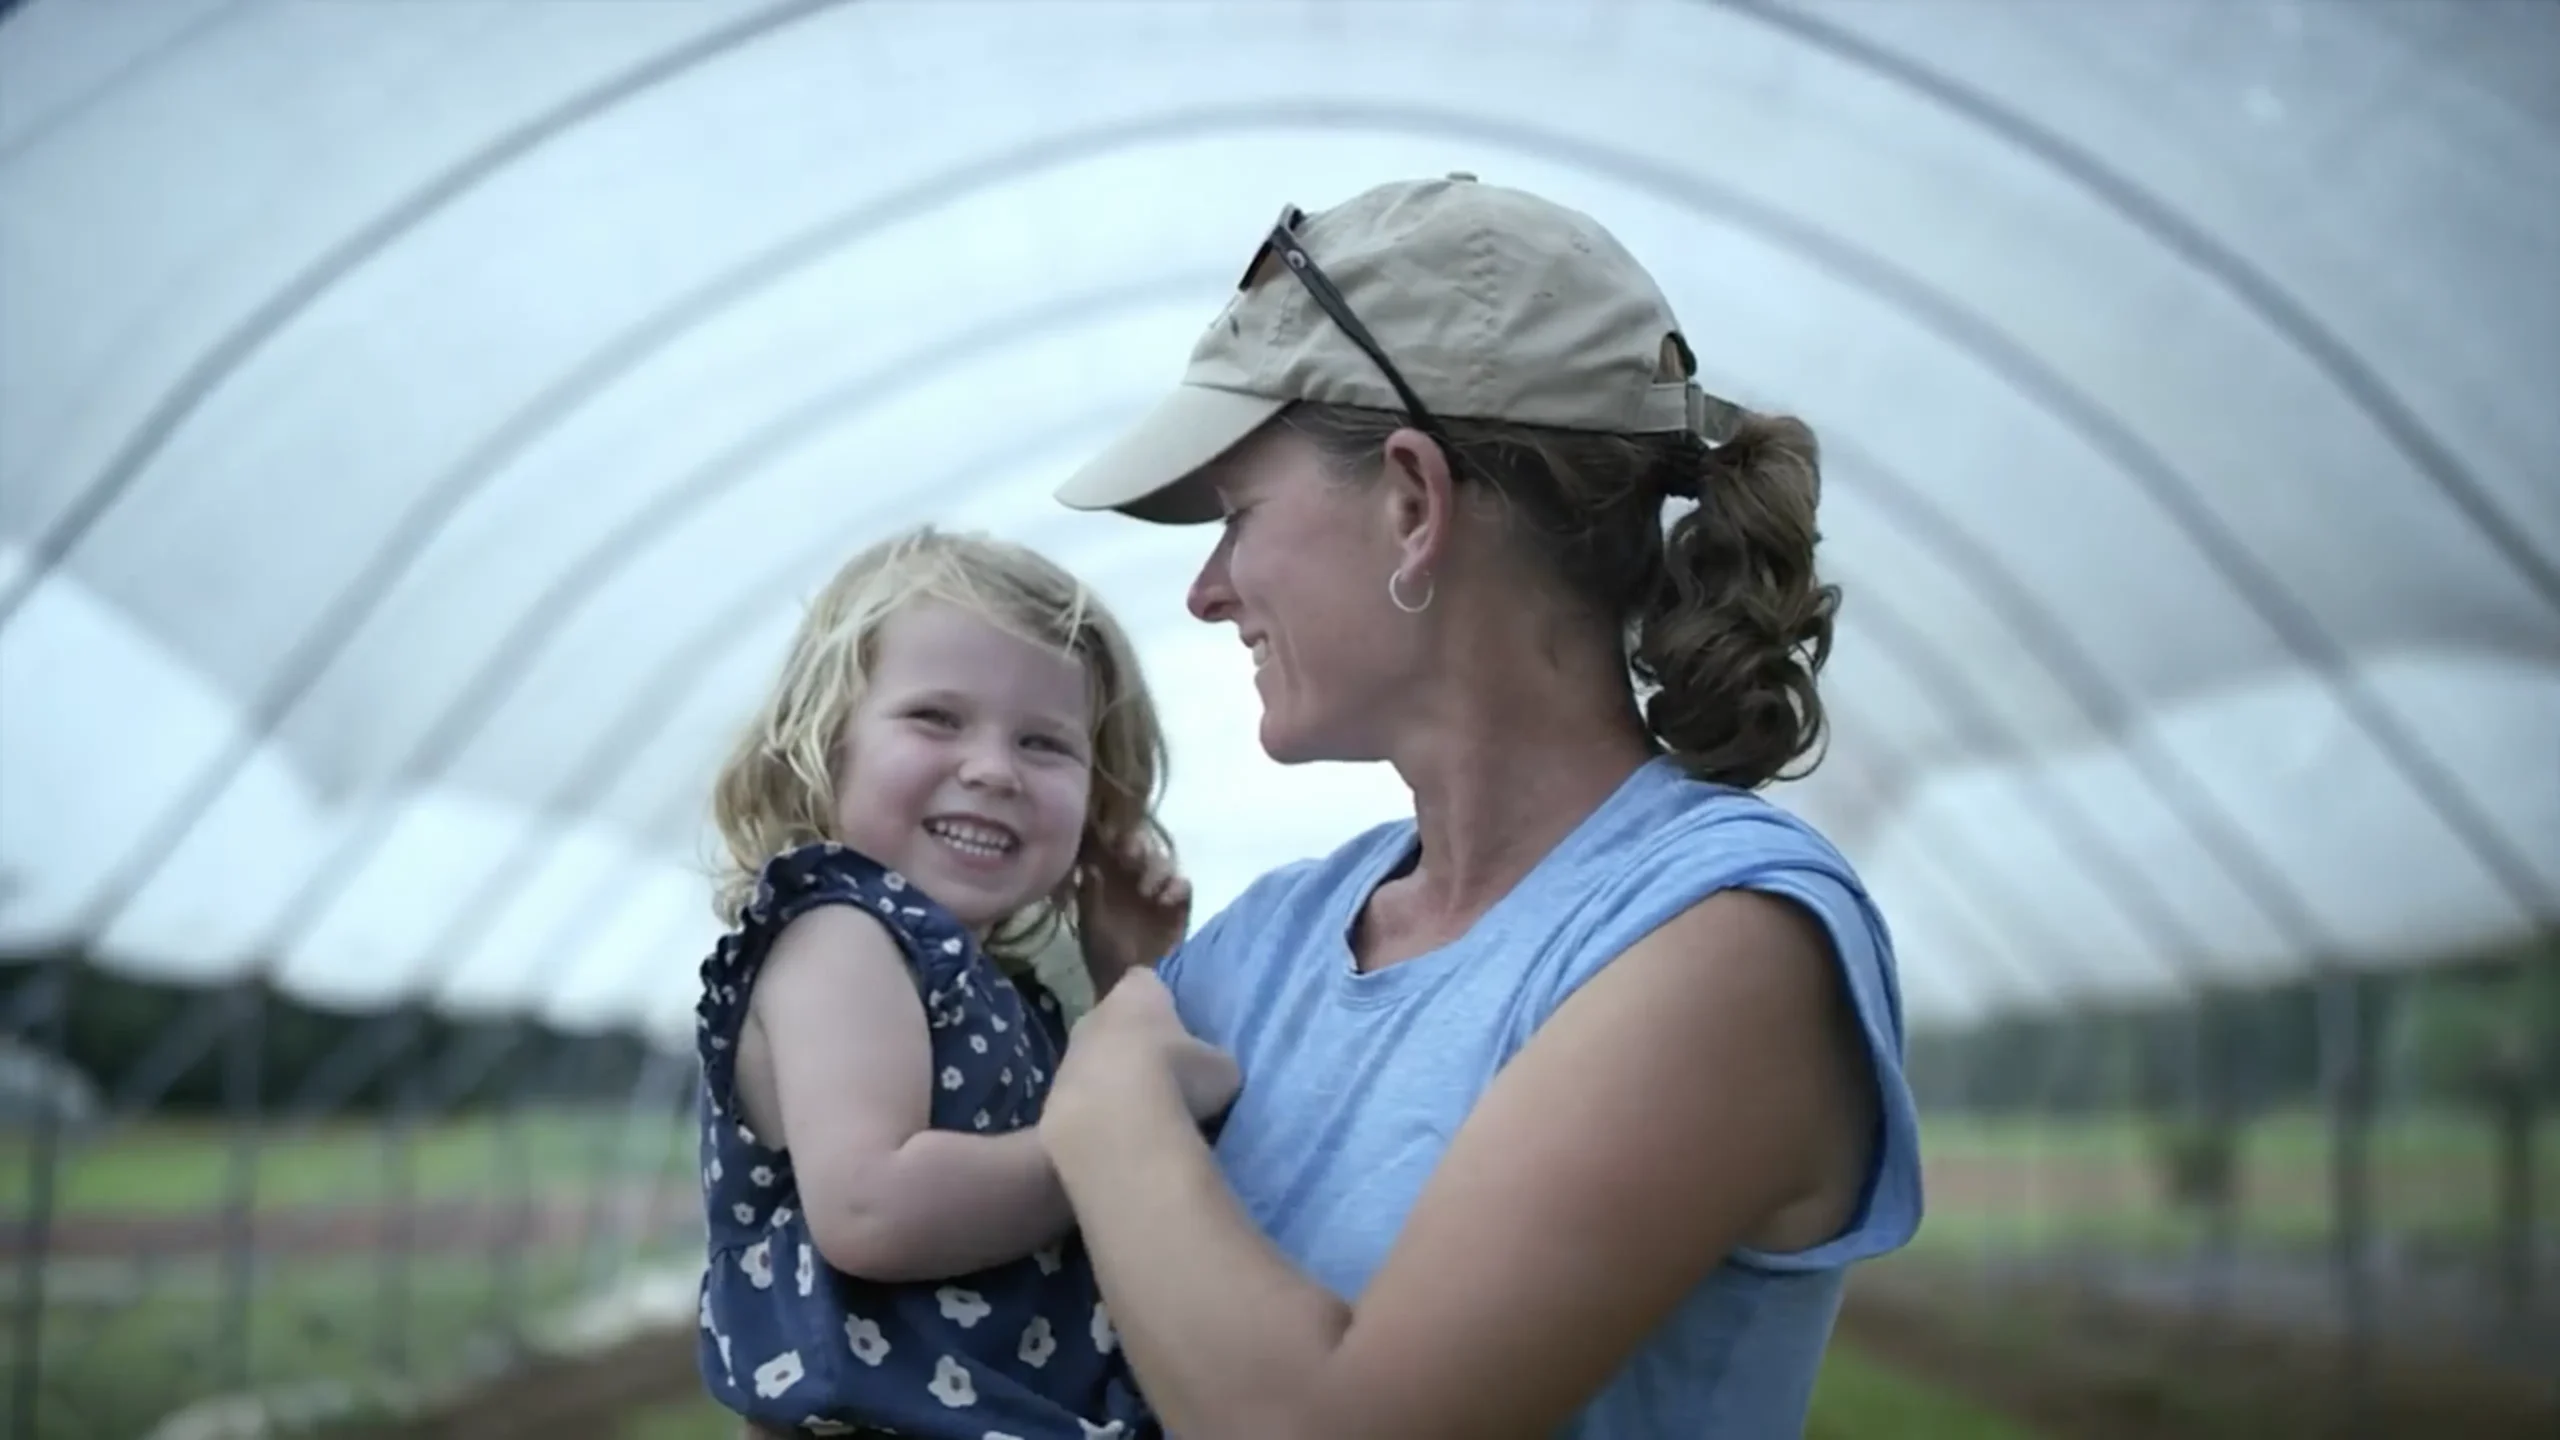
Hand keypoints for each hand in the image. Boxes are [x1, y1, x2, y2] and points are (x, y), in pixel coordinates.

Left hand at [1050, 968, 1238, 1130]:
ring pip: (1093, 1059)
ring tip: (1139, 1111)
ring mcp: (1068, 1055)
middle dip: (1133, 1041)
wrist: (1113, 1121)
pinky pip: (1080, 1099)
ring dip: (1110, 1079)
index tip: (1176, 1024)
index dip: (1160, 1000)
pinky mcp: (1052, 1097)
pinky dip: (1096, 1112)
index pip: (1145, 981)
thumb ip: (1213, 1062)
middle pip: (1114, 1020)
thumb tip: (1212, 1072)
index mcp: (1137, 993)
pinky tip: (1115, 1134)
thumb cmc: (1176, 1076)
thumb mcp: (1220, 1069)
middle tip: (1161, 1072)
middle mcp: (1095, 1013)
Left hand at [1075, 825, 1191, 992]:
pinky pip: (1184, 885)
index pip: (1115, 846)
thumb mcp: (1090, 922)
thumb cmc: (1104, 953)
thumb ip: (1090, 893)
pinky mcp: (1180, 907)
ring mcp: (1159, 891)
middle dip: (1137, 847)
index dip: (1114, 838)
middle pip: (1142, 847)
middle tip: (1130, 857)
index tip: (1110, 841)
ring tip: (1147, 891)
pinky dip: (1176, 887)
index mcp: (1110, 879)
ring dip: (1156, 869)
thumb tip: (1089, 864)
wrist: (1127, 985)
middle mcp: (1135, 879)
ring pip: (1164, 862)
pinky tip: (1165, 900)